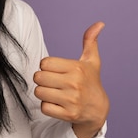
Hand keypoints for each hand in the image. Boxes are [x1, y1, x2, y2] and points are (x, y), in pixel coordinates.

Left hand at [33, 22, 109, 137]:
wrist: (99, 110)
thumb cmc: (91, 82)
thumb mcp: (92, 61)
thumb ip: (90, 41)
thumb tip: (99, 23)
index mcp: (77, 68)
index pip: (44, 63)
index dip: (46, 66)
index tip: (55, 70)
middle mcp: (74, 83)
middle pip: (38, 77)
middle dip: (42, 79)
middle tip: (53, 82)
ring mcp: (71, 100)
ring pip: (39, 92)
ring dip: (43, 93)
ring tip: (55, 92)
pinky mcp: (68, 114)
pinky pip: (44, 107)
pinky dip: (47, 106)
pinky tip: (57, 104)